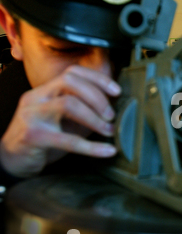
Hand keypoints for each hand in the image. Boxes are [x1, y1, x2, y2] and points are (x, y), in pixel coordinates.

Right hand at [0, 65, 120, 176]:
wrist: (12, 161)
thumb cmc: (43, 139)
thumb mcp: (63, 120)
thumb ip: (84, 111)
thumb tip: (116, 111)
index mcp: (45, 90)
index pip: (72, 72)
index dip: (97, 79)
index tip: (117, 92)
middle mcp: (36, 98)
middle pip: (70, 81)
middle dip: (97, 97)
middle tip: (111, 115)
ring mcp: (32, 115)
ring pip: (68, 104)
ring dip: (95, 118)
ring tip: (109, 131)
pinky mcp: (33, 136)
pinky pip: (68, 140)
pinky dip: (92, 147)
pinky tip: (108, 151)